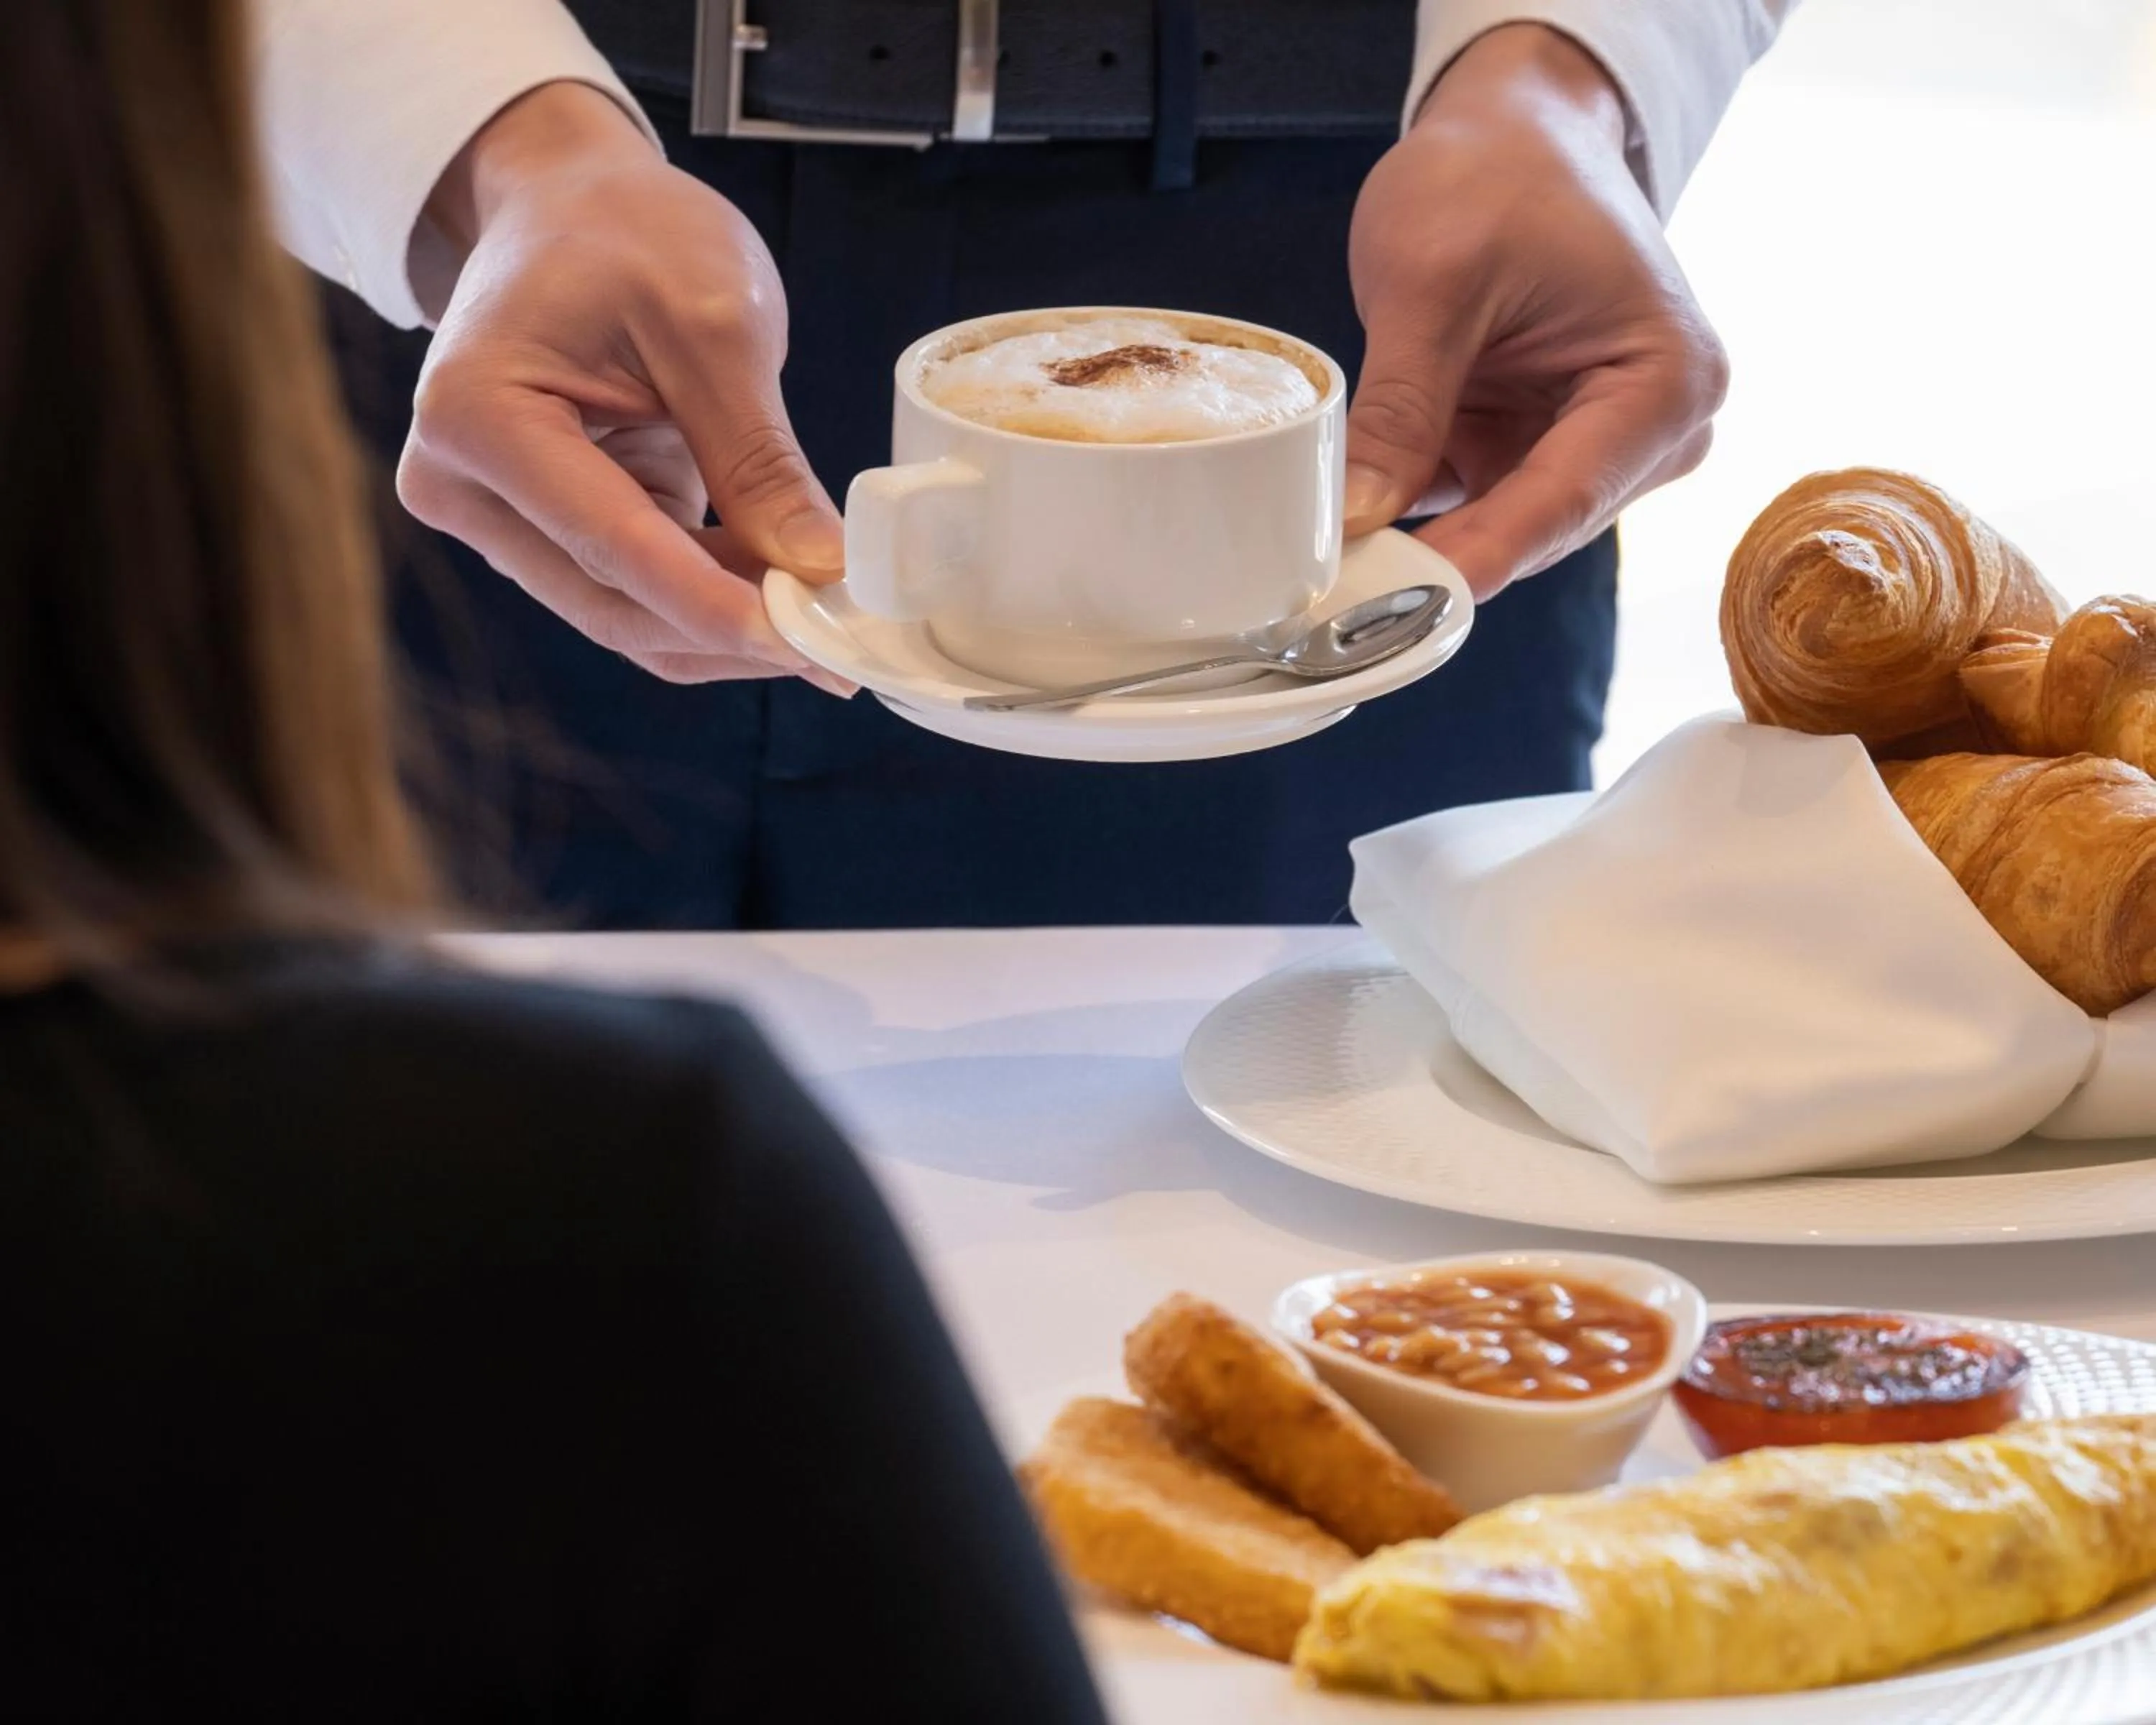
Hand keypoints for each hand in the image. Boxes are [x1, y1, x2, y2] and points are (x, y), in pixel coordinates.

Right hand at [397, 83, 850, 689]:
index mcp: (477, 416)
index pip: (612, 547)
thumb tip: (820, 568)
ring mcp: (495, 518)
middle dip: (732, 631)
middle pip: (613, 606)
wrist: (570, 205)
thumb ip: (759, 457)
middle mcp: (460, 484)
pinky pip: (635, 594)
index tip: (810, 644)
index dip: (717, 608)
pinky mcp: (543, 532)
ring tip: (824, 613)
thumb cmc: (628, 231)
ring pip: (627, 618)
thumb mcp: (714, 324)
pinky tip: (782, 588)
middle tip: (841, 643)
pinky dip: (712, 601)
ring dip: (727, 627)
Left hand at [1344, 25, 1726, 599]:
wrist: (1515, 132)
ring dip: (1422, 542)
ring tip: (1335, 565)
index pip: (1563, 498)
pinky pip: (1473, 503)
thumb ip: (1403, 407)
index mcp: (1666, 381)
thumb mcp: (1432, 281)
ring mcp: (1596, 445)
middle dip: (1443, 559)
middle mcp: (1653, 430)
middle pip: (1539, 526)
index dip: (1479, 557)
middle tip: (1343, 595)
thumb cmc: (1498, 175)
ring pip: (1500, 527)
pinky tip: (1351, 530)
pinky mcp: (1538, 448)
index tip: (1405, 605)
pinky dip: (1415, 514)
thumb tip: (1362, 516)